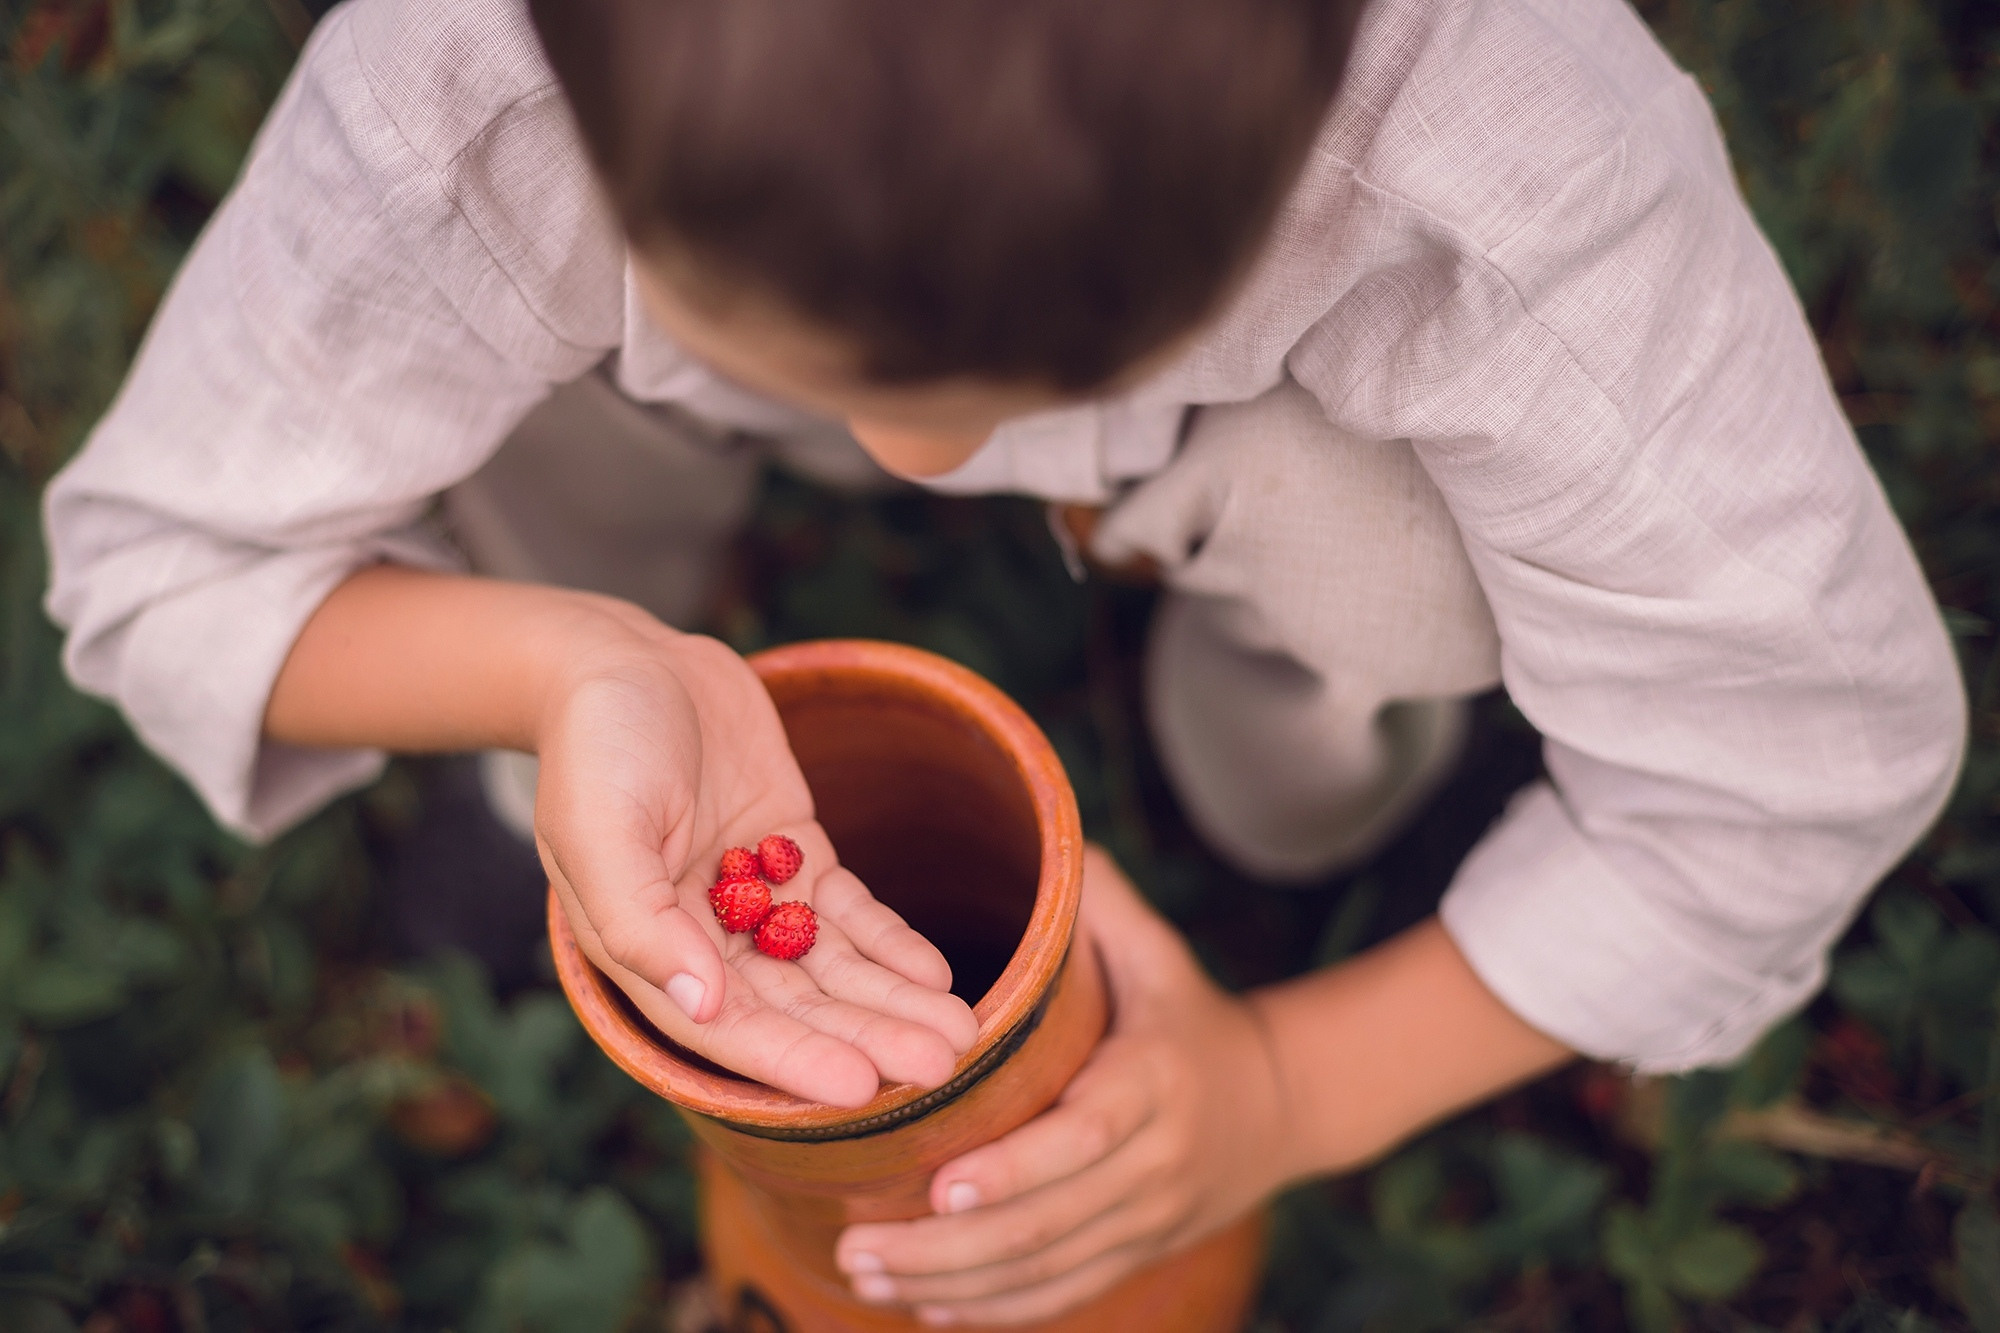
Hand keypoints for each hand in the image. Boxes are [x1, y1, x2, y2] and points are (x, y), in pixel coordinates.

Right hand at [538, 628, 978, 1107]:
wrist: (623, 659)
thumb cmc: (596, 742)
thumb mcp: (600, 825)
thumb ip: (640, 921)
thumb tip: (702, 1007)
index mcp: (643, 950)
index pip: (728, 1028)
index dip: (794, 1062)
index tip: (859, 1091)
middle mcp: (701, 939)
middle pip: (797, 1007)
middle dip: (868, 1038)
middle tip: (942, 1064)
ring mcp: (753, 897)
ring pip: (833, 968)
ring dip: (893, 1002)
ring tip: (961, 1032)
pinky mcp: (793, 854)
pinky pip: (849, 913)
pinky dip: (890, 944)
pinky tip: (935, 975)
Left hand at [833, 847, 1291, 1324]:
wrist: (1281, 1105)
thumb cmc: (1188, 1012)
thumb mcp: (1160, 951)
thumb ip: (1098, 902)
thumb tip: (1043, 828)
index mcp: (1154, 1083)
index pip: (1081, 1139)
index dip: (1011, 1171)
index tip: (938, 1188)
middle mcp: (1155, 1164)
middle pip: (1048, 1224)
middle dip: (945, 1247)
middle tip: (856, 1246)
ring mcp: (1149, 1220)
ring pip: (1047, 1271)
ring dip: (953, 1284)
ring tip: (865, 1274)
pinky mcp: (1139, 1253)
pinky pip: (1065, 1294)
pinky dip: (997, 1309)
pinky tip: (928, 1306)